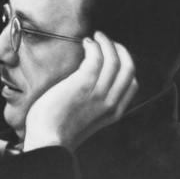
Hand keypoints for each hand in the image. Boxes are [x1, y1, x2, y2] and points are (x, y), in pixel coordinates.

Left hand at [23, 32, 137, 151]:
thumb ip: (95, 104)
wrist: (47, 141)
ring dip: (106, 43)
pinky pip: (97, 58)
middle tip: (106, 40)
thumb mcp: (87, 119)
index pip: (132, 83)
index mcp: (115, 112)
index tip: (113, 55)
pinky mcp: (83, 84)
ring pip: (114, 60)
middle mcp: (111, 102)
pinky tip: (85, 43)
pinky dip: (94, 46)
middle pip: (129, 68)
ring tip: (95, 37)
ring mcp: (99, 94)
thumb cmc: (59, 130)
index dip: (125, 64)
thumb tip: (91, 82)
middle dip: (120, 49)